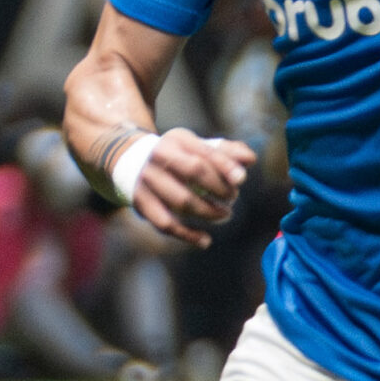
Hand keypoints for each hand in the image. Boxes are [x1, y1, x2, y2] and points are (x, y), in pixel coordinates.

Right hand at [130, 130, 254, 248]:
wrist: (129, 159)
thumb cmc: (178, 155)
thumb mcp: (198, 146)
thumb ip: (227, 152)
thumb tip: (250, 160)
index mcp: (178, 140)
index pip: (205, 152)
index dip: (226, 166)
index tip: (242, 179)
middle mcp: (160, 157)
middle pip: (194, 172)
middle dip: (219, 188)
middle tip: (232, 197)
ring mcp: (148, 181)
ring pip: (182, 201)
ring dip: (209, 212)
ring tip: (225, 214)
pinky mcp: (142, 203)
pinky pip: (165, 224)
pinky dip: (187, 235)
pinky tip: (205, 241)